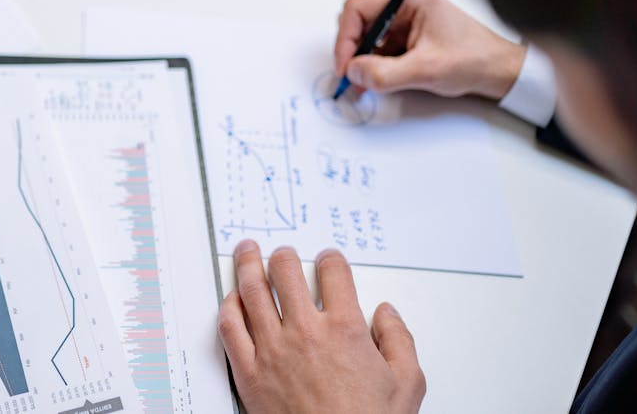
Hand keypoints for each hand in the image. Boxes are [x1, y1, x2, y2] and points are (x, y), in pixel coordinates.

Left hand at [218, 240, 424, 413]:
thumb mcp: (407, 384)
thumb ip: (399, 340)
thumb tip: (386, 313)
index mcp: (345, 330)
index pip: (334, 273)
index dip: (330, 259)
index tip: (328, 259)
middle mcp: (305, 332)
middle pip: (286, 271)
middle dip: (284, 256)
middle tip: (283, 253)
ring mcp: (273, 350)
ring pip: (253, 292)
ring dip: (248, 265)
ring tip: (246, 252)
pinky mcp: (249, 372)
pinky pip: (230, 328)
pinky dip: (228, 307)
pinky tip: (232, 298)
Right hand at [334, 0, 525, 98]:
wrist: (500, 72)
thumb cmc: (475, 59)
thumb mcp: (426, 70)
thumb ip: (385, 73)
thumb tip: (353, 72)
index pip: (357, 10)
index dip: (345, 40)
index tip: (345, 66)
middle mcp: (405, 5)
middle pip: (358, 24)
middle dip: (352, 52)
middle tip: (351, 77)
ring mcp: (405, 22)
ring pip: (367, 40)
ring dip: (362, 63)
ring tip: (364, 85)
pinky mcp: (407, 39)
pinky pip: (379, 51)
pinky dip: (373, 68)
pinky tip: (377, 83)